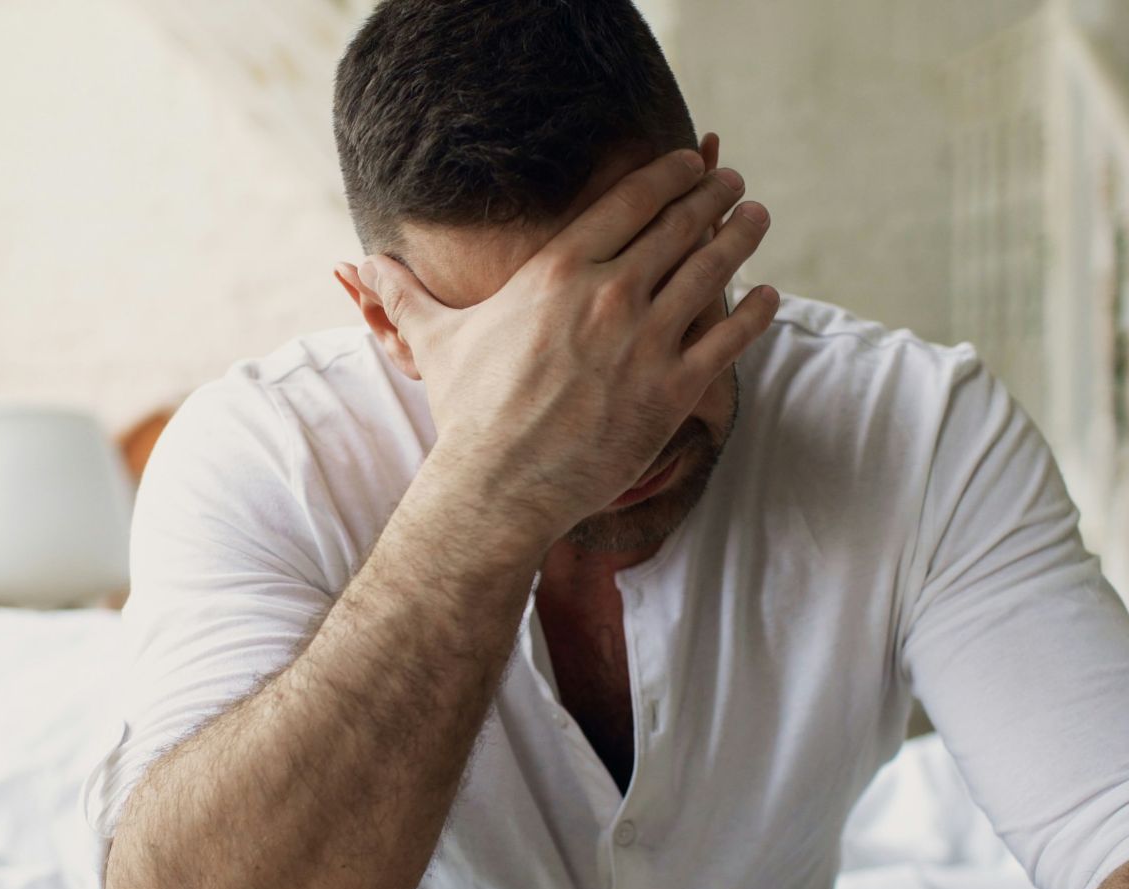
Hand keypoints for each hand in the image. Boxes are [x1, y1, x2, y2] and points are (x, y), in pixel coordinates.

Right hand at [353, 149, 777, 550]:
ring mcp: (645, 342)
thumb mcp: (434, 341)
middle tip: (731, 183)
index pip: (628, 203)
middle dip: (712, 197)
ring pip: (711, 270)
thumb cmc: (468, 412)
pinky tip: (769, 294)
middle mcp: (608, 295)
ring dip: (741, 237)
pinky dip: (755, 311)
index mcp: (557, 271)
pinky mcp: (672, 390)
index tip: (687, 163)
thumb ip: (402, 295)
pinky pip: (728, 338)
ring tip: (756, 218)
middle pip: (678, 226)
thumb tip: (358, 267)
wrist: (499, 485)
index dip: (666, 176)